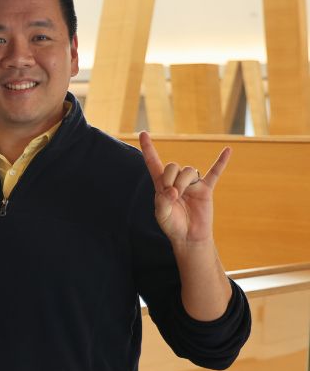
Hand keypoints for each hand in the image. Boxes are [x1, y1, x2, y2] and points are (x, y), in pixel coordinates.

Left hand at [139, 131, 229, 247]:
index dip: (148, 148)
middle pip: (173, 166)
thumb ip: (163, 202)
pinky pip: (215, 172)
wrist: (189, 237)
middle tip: (172, 194)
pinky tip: (228, 150)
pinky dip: (221, 162)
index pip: (153, 162)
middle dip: (170, 178)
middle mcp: (176, 181)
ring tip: (181, 195)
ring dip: (183, 182)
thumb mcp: (161, 215)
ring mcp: (192, 184)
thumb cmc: (172, 225)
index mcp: (161, 184)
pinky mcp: (206, 189)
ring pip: (189, 170)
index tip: (142, 133)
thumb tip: (173, 191)